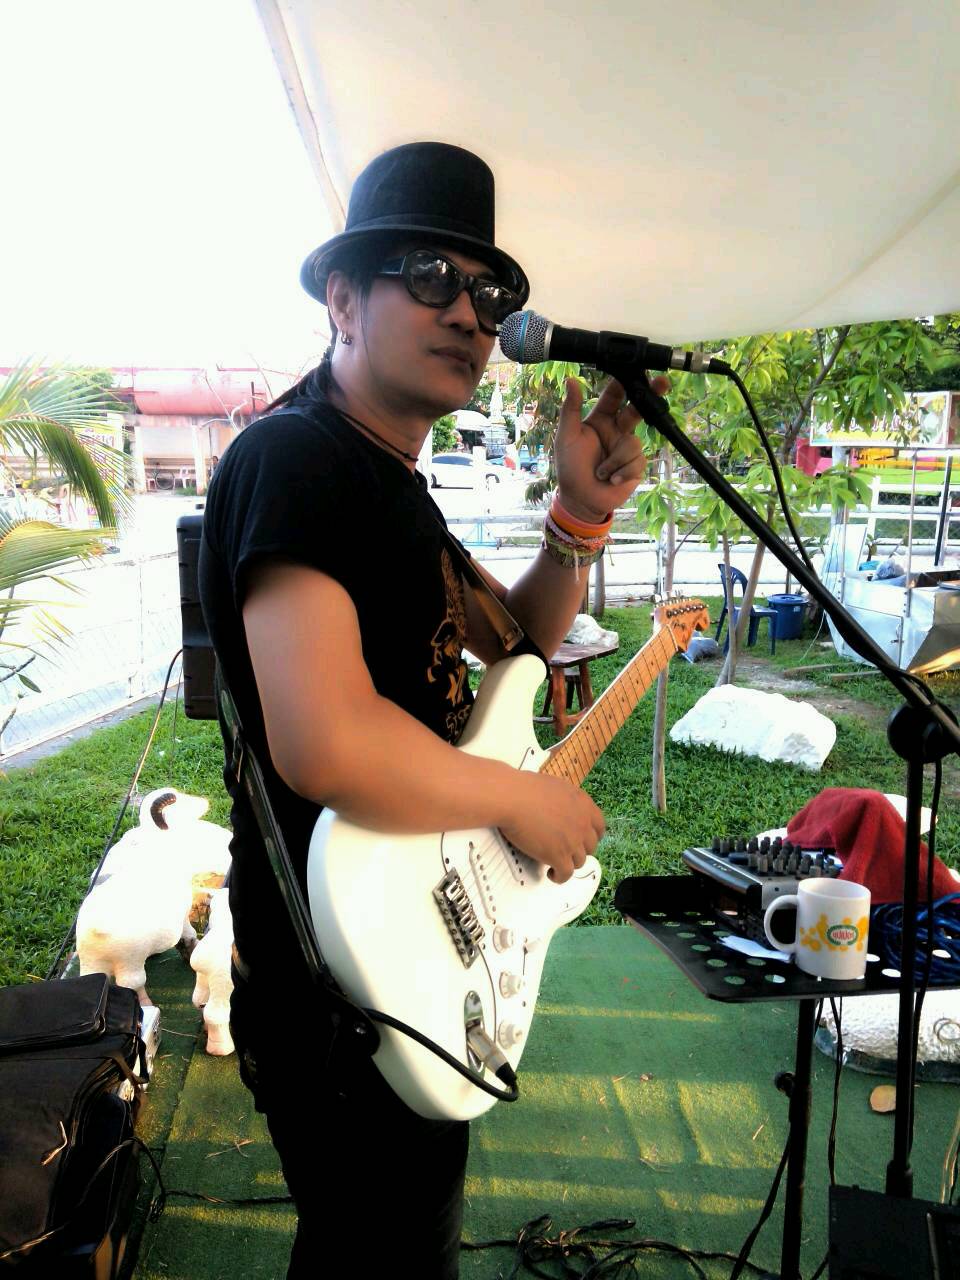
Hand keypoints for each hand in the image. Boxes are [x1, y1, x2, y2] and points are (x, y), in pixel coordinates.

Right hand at [498, 771, 604, 883]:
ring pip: (579, 861)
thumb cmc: (524, 789)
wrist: (512, 798)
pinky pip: (565, 874)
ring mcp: (573, 841)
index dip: (591, 836)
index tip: (584, 840)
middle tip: (567, 851)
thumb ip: (565, 801)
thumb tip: (560, 809)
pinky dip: (559, 876)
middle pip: (590, 846)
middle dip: (579, 850)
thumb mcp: (555, 787)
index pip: (599, 826)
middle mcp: (582, 823)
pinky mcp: (559, 856)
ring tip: (557, 864)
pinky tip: (552, 873)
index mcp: (583, 804)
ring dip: (568, 863)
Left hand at [553, 375, 668, 521]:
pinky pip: (637, 462)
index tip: (635, 369)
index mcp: (600, 419)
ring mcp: (627, 447)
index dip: (624, 382)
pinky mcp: (636, 465)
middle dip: (651, 395)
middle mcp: (616, 430)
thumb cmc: (570, 467)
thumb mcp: (567, 436)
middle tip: (662, 382)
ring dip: (616, 460)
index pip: (614, 396)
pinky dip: (622, 472)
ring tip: (601, 472)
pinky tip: (612, 480)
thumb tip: (571, 380)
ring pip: (634, 443)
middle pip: (638, 409)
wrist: (580, 500)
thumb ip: (571, 409)